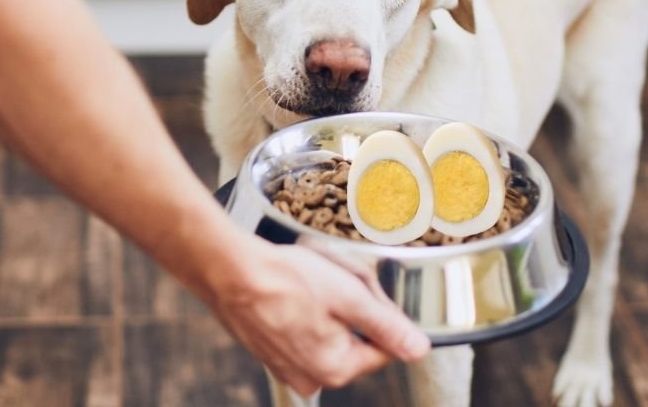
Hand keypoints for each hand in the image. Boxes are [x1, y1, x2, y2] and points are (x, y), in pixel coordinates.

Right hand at [201, 236, 430, 395]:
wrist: (229, 270)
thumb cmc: (284, 279)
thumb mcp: (349, 296)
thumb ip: (387, 326)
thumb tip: (419, 350)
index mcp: (335, 369)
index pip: (384, 347)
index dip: (380, 313)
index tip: (363, 289)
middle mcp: (311, 376)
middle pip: (356, 339)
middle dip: (352, 307)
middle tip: (335, 279)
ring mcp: (287, 366)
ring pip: (330, 332)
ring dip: (328, 306)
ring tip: (310, 281)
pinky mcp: (271, 350)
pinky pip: (303, 329)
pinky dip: (304, 308)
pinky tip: (294, 288)